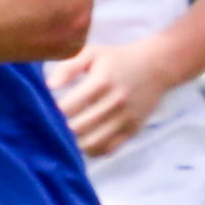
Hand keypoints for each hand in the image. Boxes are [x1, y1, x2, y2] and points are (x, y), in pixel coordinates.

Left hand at [47, 38, 171, 157]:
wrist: (156, 66)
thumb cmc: (117, 60)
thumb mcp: (92, 54)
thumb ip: (68, 67)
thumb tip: (49, 86)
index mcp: (101, 82)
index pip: (68, 107)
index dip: (53, 112)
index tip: (49, 110)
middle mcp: (114, 102)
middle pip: (78, 128)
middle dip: (62, 129)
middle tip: (56, 125)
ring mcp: (125, 118)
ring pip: (93, 143)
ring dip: (76, 143)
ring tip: (69, 134)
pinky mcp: (132, 130)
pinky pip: (108, 149)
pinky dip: (93, 150)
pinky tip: (86, 139)